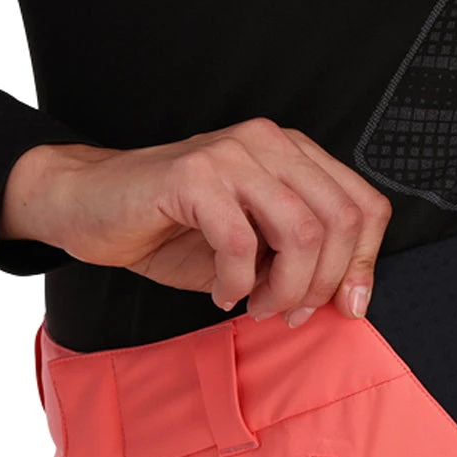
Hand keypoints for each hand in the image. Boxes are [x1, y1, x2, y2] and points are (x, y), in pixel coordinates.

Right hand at [2, 118, 392, 324]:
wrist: (91, 206)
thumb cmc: (176, 229)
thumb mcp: (258, 248)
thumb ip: (304, 259)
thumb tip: (352, 298)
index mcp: (295, 154)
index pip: (365, 206)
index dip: (365, 264)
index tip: (347, 306)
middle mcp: (270, 143)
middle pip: (341, 221)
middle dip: (324, 284)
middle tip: (292, 313)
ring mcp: (233, 154)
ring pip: (300, 232)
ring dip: (286, 287)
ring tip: (259, 305)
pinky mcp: (194, 175)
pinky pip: (242, 242)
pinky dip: (237, 282)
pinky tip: (224, 294)